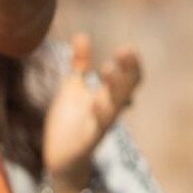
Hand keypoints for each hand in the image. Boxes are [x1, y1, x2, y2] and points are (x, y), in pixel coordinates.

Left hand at [43, 33, 141, 184]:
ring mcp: (100, 125)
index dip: (131, 64)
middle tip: (125, 50)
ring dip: (113, 88)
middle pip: (126, 88)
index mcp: (108, 96)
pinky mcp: (88, 140)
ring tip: (107, 68)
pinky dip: (98, 115)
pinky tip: (95, 102)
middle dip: (128, 70)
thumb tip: (83, 35)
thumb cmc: (71, 122)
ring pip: (114, 106)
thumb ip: (80, 64)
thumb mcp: (74, 88)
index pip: (128, 78)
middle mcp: (109, 109)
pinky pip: (97, 128)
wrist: (61, 158)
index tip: (128, 47)